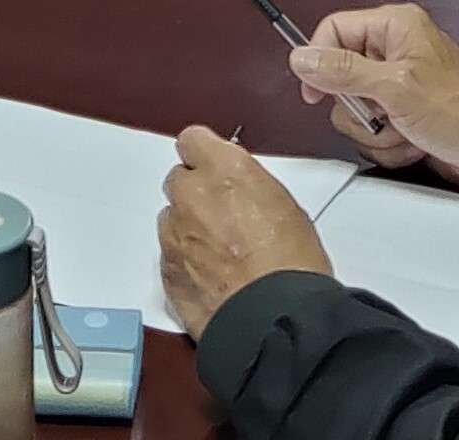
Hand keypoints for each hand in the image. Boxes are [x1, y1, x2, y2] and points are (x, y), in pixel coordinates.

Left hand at [157, 128, 330, 337]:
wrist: (276, 319)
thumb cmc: (292, 267)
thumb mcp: (285, 204)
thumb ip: (247, 183)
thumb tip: (237, 185)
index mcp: (224, 170)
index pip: (192, 140)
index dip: (203, 155)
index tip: (211, 165)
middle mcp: (192, 194)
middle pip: (178, 179)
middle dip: (196, 193)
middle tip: (222, 216)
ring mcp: (174, 232)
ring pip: (172, 218)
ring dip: (188, 228)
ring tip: (220, 253)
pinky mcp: (166, 268)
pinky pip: (169, 253)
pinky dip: (185, 260)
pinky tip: (213, 276)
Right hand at [282, 5, 458, 189]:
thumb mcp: (397, 89)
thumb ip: (344, 72)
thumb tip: (302, 57)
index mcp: (393, 27)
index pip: (333, 31)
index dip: (319, 62)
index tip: (316, 94)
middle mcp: (394, 54)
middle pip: (339, 79)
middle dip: (360, 110)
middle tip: (385, 113)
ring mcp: (399, 89)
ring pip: (355, 114)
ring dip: (377, 133)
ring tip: (408, 131)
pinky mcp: (405, 118)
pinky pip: (373, 135)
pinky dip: (390, 146)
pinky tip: (415, 144)